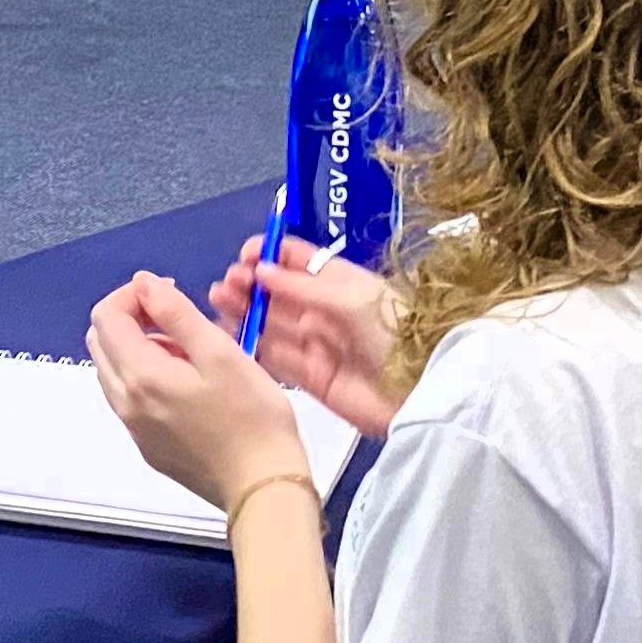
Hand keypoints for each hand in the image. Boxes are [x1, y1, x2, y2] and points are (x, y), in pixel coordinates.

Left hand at [86, 272, 314, 509]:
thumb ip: (176, 313)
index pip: (106, 316)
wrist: (262, 486)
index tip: (170, 293)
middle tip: (179, 319)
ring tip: (190, 353)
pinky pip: (130, 398)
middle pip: (102, 341)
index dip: (134, 294)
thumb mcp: (220, 352)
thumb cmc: (252, 417)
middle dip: (133, 318)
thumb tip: (144, 283)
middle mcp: (126, 404)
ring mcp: (134, 429)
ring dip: (140, 347)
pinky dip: (147, 376)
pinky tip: (189, 384)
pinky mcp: (148, 446)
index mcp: (141, 376)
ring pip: (114, 370)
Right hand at [208, 235, 401, 437]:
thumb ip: (304, 287)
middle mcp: (325, 310)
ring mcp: (316, 344)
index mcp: (340, 283)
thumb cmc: (396, 331)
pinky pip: (274, 357)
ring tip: (219, 298)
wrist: (422, 388)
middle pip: (279, 292)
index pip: (298, 261)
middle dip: (251, 283)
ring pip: (272, 323)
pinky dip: (251, 344)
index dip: (271, 255)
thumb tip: (263, 270)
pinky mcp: (310, 377)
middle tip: (227, 281)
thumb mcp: (352, 298)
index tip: (246, 254)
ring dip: (245, 309)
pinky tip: (228, 331)